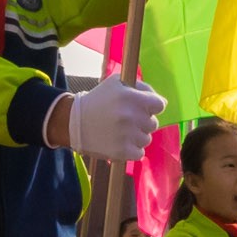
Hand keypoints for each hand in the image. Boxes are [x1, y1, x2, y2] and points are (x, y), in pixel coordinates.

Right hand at [50, 72, 165, 162]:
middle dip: (142, 122)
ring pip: (146, 139)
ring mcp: (127, 135)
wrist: (75, 121)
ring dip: (137, 136)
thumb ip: (141, 87)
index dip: (152, 107)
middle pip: (153, 123)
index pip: (160, 105)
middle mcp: (131, 116)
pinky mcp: (122, 151)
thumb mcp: (117, 83)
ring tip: (121, 132)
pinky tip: (120, 142)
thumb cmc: (99, 100)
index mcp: (132, 97)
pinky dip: (132, 150)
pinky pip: (139, 153)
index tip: (143, 109)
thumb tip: (161, 101)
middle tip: (126, 120)